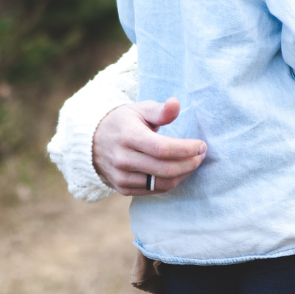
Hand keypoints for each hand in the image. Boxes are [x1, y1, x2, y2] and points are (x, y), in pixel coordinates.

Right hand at [91, 98, 205, 195]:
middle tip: (201, 155)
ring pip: (162, 183)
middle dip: (190, 163)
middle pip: (165, 169)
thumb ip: (160, 110)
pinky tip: (179, 171)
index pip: (162, 148)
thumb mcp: (139, 110)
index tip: (201, 145)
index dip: (186, 149)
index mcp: (129, 136)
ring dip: (184, 174)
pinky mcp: (123, 188)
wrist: (93, 141)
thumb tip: (176, 104)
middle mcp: (123, 158)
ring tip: (193, 163)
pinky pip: (154, 190)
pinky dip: (171, 182)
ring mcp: (122, 176)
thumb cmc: (123, 122)